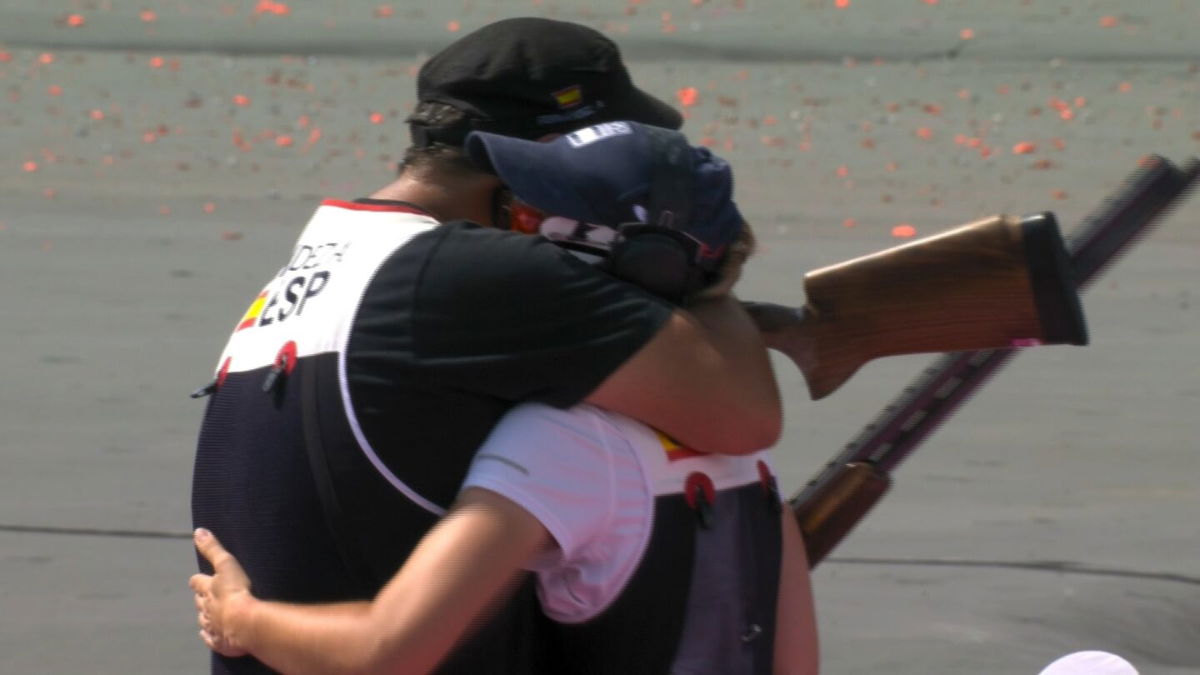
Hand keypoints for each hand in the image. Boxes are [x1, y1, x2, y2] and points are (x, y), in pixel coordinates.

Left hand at [189, 528, 253, 657]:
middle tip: (204, 596)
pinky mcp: (220, 641)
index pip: (198, 582)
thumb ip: (212, 548)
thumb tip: (199, 531)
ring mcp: (212, 626)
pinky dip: (209, 635)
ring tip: (208, 614)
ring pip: (204, 620)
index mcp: (207, 589)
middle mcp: (206, 608)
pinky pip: (211, 638)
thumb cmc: (236, 592)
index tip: (196, 579)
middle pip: (200, 602)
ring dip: (205, 616)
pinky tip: (208, 634)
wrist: (244, 623)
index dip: (198, 580)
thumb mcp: (226, 564)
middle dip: (201, 598)